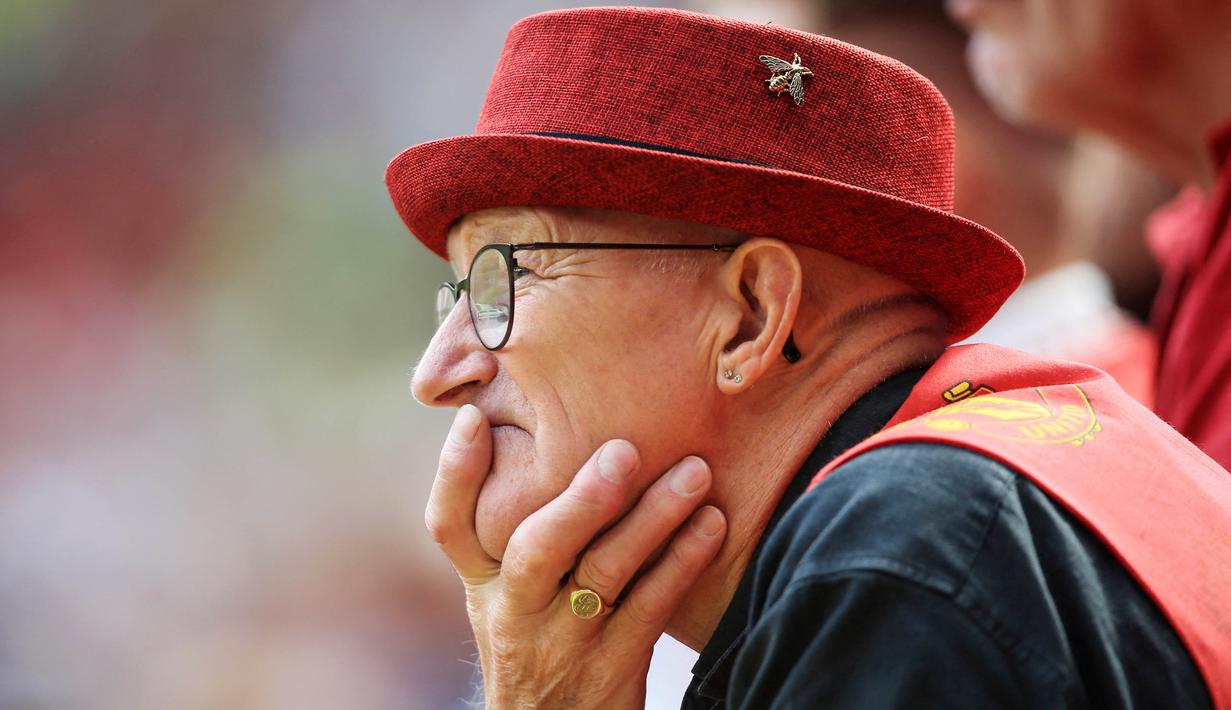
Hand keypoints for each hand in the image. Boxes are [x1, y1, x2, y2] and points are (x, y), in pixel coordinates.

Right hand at [426, 404, 726, 708]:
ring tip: (695, 473)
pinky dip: (683, 561)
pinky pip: (650, 607)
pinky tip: (712, 524)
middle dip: (581, 499)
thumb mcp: (510, 593)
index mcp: (483, 584)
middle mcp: (513, 611)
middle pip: (534, 549)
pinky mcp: (613, 667)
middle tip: (624, 450)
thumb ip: (521, 526)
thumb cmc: (539, 640)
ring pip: (604, 572)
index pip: (448, 526)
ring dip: (654, 518)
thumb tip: (539, 426)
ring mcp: (563, 642)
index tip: (473, 418)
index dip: (454, 473)